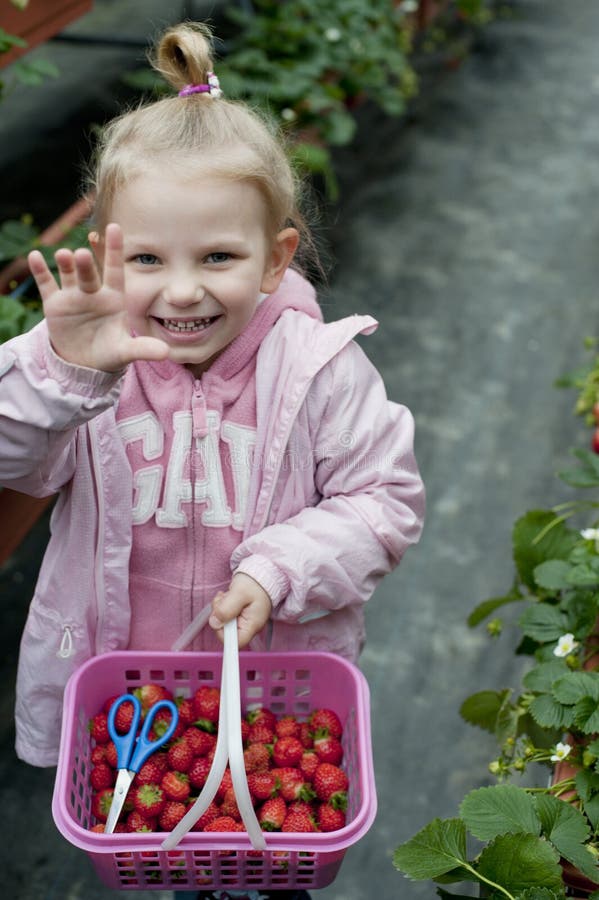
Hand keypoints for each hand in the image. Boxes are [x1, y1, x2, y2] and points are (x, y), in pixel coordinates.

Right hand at [28, 223, 168, 371]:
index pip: (115, 270)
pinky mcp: (55, 304)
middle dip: (86, 264)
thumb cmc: (109, 353)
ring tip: (63, 255)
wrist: (85, 365)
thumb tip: (166, 353)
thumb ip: (143, 348)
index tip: (115, 227)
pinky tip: (34, 257)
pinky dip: (40, 271)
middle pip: (90, 273)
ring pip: (69, 274)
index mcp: (114, 298)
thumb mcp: (125, 351)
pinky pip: (46, 284)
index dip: (114, 250)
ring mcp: (73, 296)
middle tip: (83, 253)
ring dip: (66, 264)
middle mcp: (93, 292)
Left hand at [209, 574, 271, 648]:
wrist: (261, 576)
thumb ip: (227, 608)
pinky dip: (220, 607)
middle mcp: (247, 627)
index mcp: (252, 625)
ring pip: (221, 623)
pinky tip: (226, 598)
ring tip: (226, 596)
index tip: (219, 618)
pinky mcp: (236, 616)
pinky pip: (223, 616)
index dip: (223, 634)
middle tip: (222, 600)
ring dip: (218, 609)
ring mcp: (241, 622)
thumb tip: (214, 623)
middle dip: (219, 615)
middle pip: (225, 632)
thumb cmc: (255, 584)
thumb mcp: (240, 593)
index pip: (235, 643)